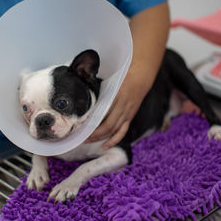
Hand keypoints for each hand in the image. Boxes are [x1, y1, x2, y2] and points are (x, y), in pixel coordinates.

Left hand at [87, 2, 169, 149]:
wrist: (141, 74)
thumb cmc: (122, 75)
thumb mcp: (109, 81)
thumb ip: (99, 90)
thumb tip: (84, 99)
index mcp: (116, 95)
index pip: (101, 112)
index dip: (90, 120)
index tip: (78, 124)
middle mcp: (122, 106)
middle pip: (106, 125)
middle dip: (92, 133)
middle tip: (80, 135)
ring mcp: (127, 113)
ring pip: (112, 130)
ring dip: (99, 137)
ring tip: (87, 140)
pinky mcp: (130, 116)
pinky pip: (122, 131)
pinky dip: (113, 140)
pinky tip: (104, 146)